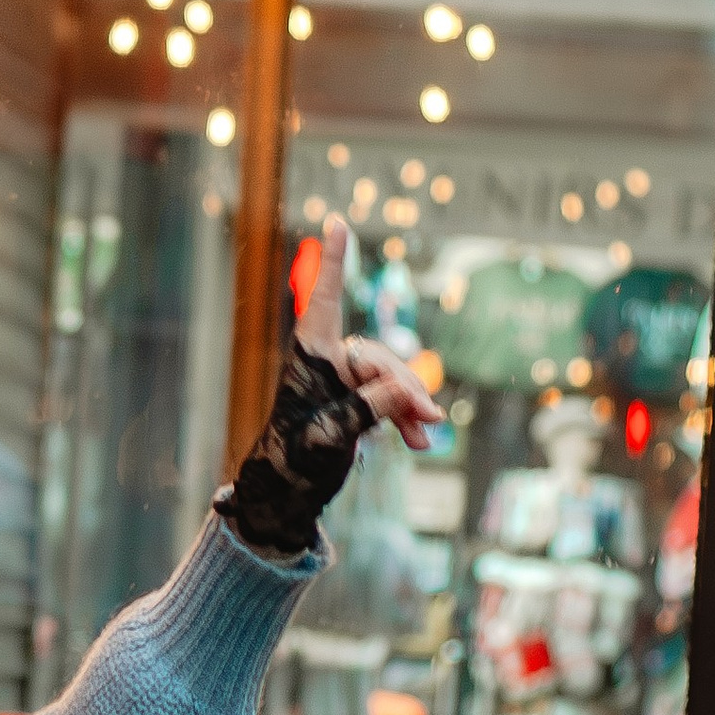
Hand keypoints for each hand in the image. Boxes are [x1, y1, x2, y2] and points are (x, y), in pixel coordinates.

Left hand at [294, 214, 442, 450]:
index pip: (325, 299)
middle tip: (428, 418)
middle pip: (377, 355)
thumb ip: (367, 407)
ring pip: (389, 380)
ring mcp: (342, 382)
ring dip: (410, 408)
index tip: (335, 223)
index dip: (334, 263)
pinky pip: (388, 400)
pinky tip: (419, 442)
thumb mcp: (329, 434)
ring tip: (425, 439)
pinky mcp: (354, 403)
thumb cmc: (294, 460)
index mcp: (310, 355)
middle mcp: (326, 361)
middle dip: (405, 386)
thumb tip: (404, 389)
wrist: (286, 491)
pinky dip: (405, 418)